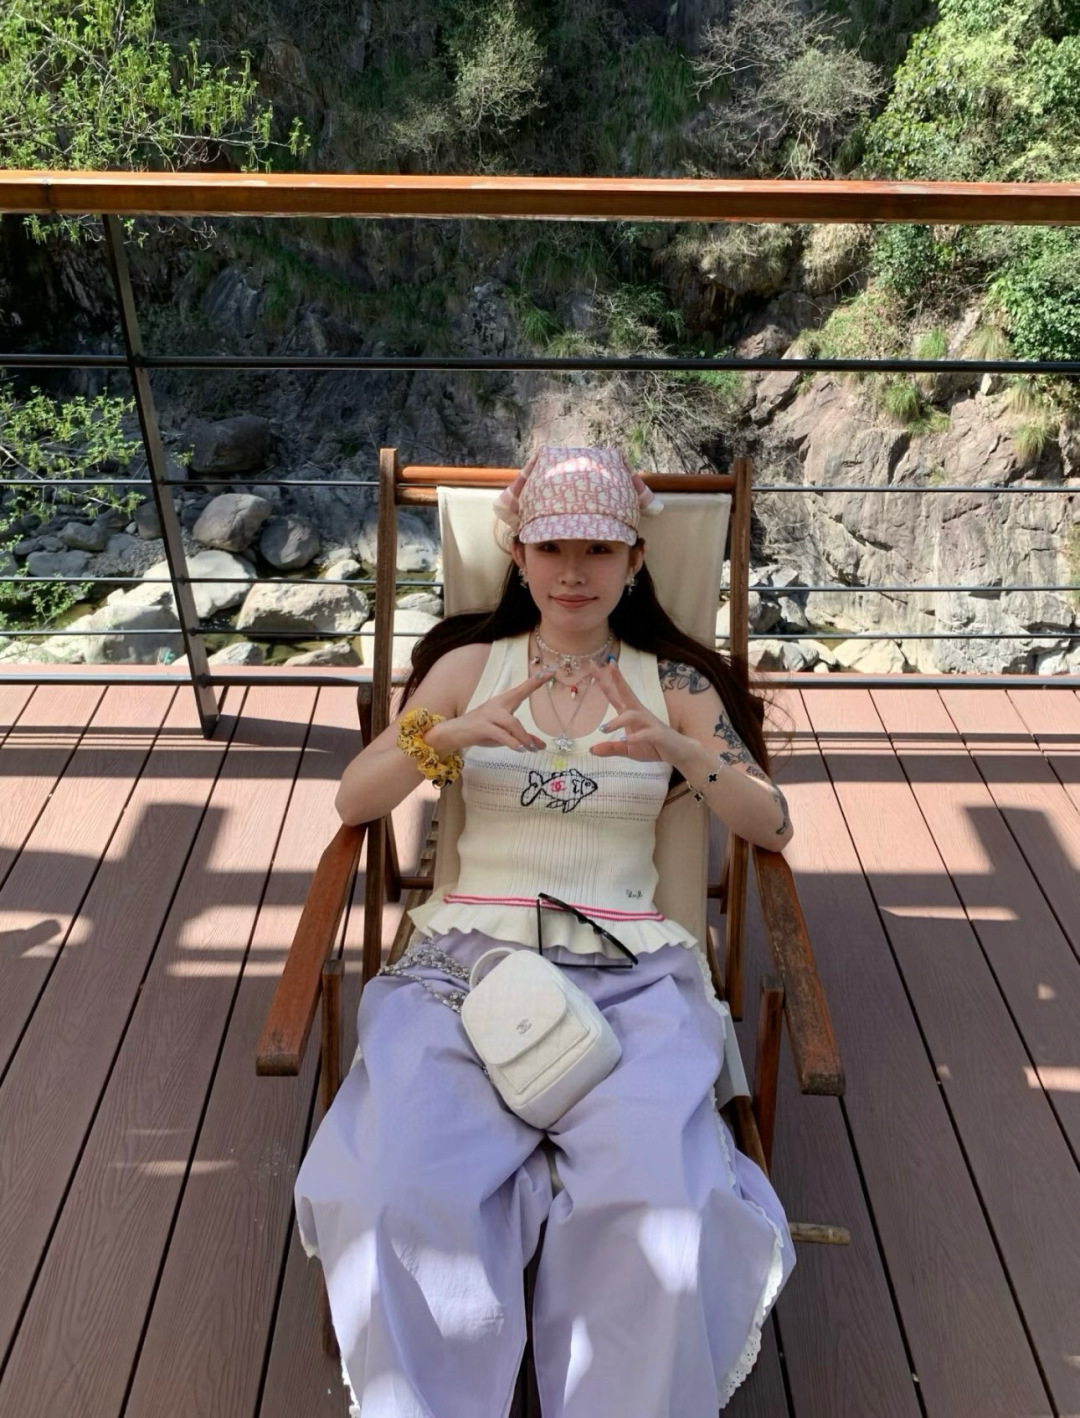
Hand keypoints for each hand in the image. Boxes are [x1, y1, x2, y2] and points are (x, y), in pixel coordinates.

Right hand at [424, 674, 546, 755]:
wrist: (454, 734)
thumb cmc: (481, 732)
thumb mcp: (504, 735)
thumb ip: (522, 738)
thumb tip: (541, 746)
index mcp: (503, 703)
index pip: (522, 689)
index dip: (536, 680)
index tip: (550, 670)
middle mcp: (497, 705)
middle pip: (518, 694)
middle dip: (533, 685)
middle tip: (548, 676)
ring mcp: (489, 715)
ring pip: (512, 723)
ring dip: (524, 737)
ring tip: (532, 749)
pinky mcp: (482, 727)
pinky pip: (500, 734)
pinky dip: (512, 742)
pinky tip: (520, 749)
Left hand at [588, 659, 688, 762]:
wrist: (680, 752)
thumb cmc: (653, 747)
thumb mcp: (628, 750)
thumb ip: (611, 748)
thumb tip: (591, 750)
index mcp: (630, 714)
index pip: (615, 695)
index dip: (603, 681)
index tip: (592, 665)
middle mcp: (639, 714)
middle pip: (626, 693)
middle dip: (617, 679)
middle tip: (609, 665)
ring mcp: (649, 723)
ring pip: (632, 715)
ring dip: (617, 721)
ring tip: (604, 729)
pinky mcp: (658, 735)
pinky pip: (645, 734)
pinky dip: (635, 737)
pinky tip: (625, 740)